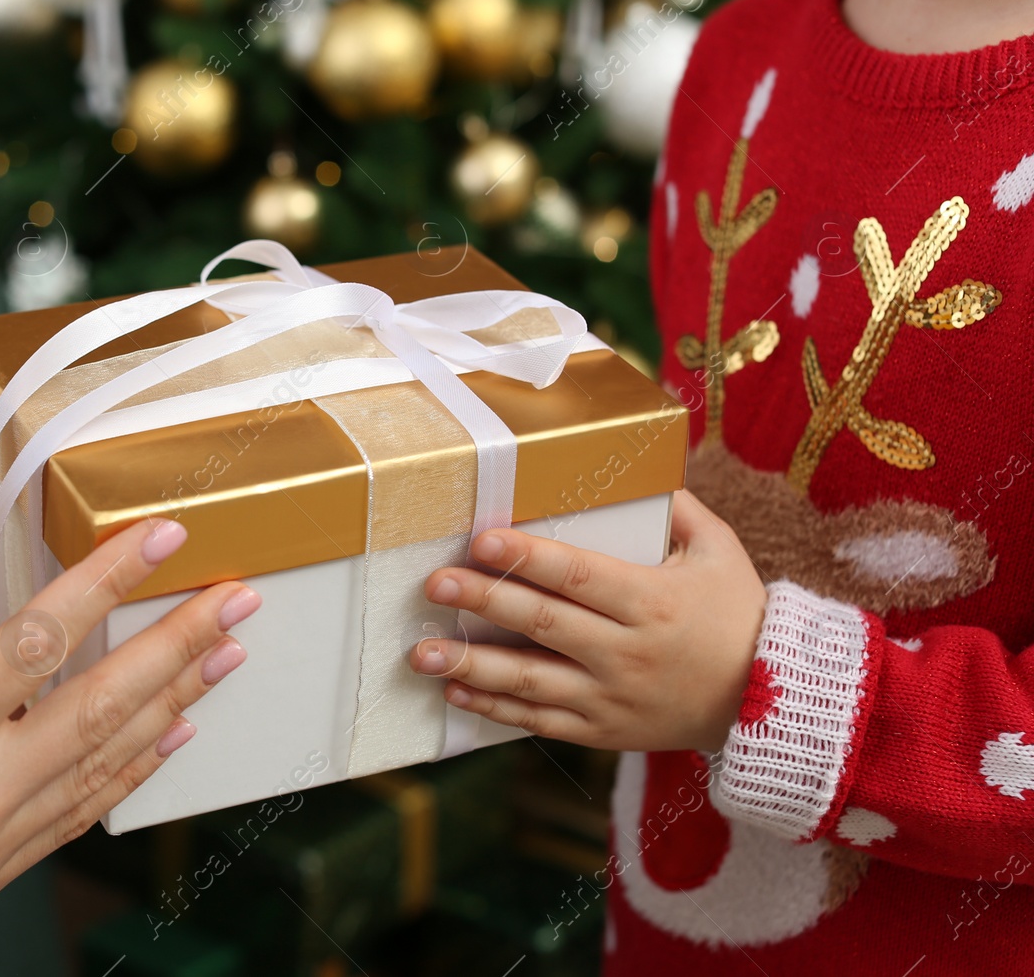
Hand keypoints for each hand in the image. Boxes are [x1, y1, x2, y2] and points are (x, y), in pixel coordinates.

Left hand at [408, 490, 765, 752]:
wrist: (772, 704)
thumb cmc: (739, 614)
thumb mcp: (719, 552)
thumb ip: (678, 508)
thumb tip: (637, 462)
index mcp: (653, 601)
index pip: (580, 575)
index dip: (529, 558)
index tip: (482, 540)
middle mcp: (628, 652)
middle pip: (545, 624)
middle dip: (484, 603)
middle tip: (434, 585)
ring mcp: (612, 698)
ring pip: (532, 683)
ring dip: (473, 667)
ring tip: (422, 654)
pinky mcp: (603, 731)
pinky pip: (541, 723)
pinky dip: (496, 709)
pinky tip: (455, 692)